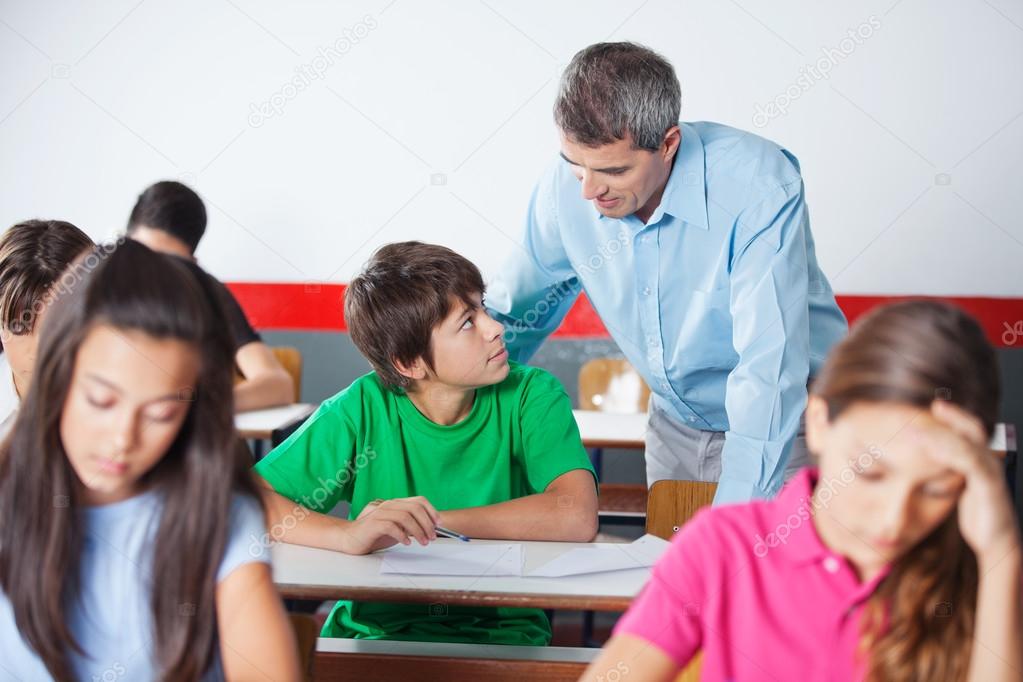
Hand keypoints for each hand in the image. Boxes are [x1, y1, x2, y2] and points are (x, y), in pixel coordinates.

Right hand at [340, 496, 440, 554]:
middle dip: (427, 523)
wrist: (350, 539)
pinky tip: (406, 543)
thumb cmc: (374, 534)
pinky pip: (392, 527)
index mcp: (396, 504)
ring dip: (418, 531)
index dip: (432, 511)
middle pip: (415, 508)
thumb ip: (410, 525)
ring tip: (423, 542)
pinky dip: (402, 535)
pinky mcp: (373, 524)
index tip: (439, 524)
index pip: (419, 501)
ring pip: (406, 517)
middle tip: (432, 537)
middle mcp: (389, 505)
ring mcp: (380, 513)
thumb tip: (430, 529)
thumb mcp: (397, 528)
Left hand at [916, 401, 1020, 564]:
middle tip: (935, 404)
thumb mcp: (964, 492)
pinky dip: (951, 454)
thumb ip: (956, 475)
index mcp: (984, 464)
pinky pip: (971, 465)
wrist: (999, 547)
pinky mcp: (991, 488)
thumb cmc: (981, 520)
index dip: (957, 418)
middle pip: (975, 432)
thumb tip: (936, 462)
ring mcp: (992, 476)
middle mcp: (991, 465)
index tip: (937, 406)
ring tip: (919, 430)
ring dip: (942, 435)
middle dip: (955, 416)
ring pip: (969, 446)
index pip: (973, 433)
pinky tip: (933, 450)